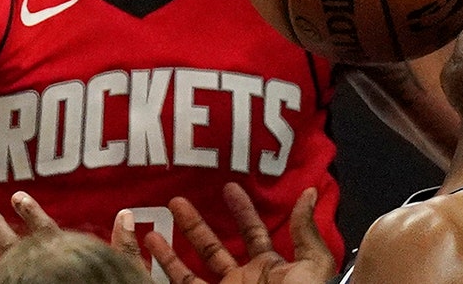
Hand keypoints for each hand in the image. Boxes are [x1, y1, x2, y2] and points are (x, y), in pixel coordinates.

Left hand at [0, 191, 143, 278]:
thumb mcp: (123, 269)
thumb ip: (124, 247)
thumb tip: (125, 213)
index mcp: (63, 258)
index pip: (45, 232)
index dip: (31, 214)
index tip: (17, 197)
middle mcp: (39, 268)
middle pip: (15, 246)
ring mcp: (23, 282)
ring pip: (0, 267)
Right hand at [147, 183, 336, 283]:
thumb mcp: (312, 263)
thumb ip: (305, 230)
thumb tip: (308, 192)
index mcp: (270, 269)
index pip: (253, 233)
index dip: (242, 210)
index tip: (228, 188)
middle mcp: (243, 281)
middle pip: (214, 248)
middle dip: (197, 224)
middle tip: (177, 200)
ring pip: (192, 266)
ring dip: (175, 243)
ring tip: (160, 220)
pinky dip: (165, 264)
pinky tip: (149, 243)